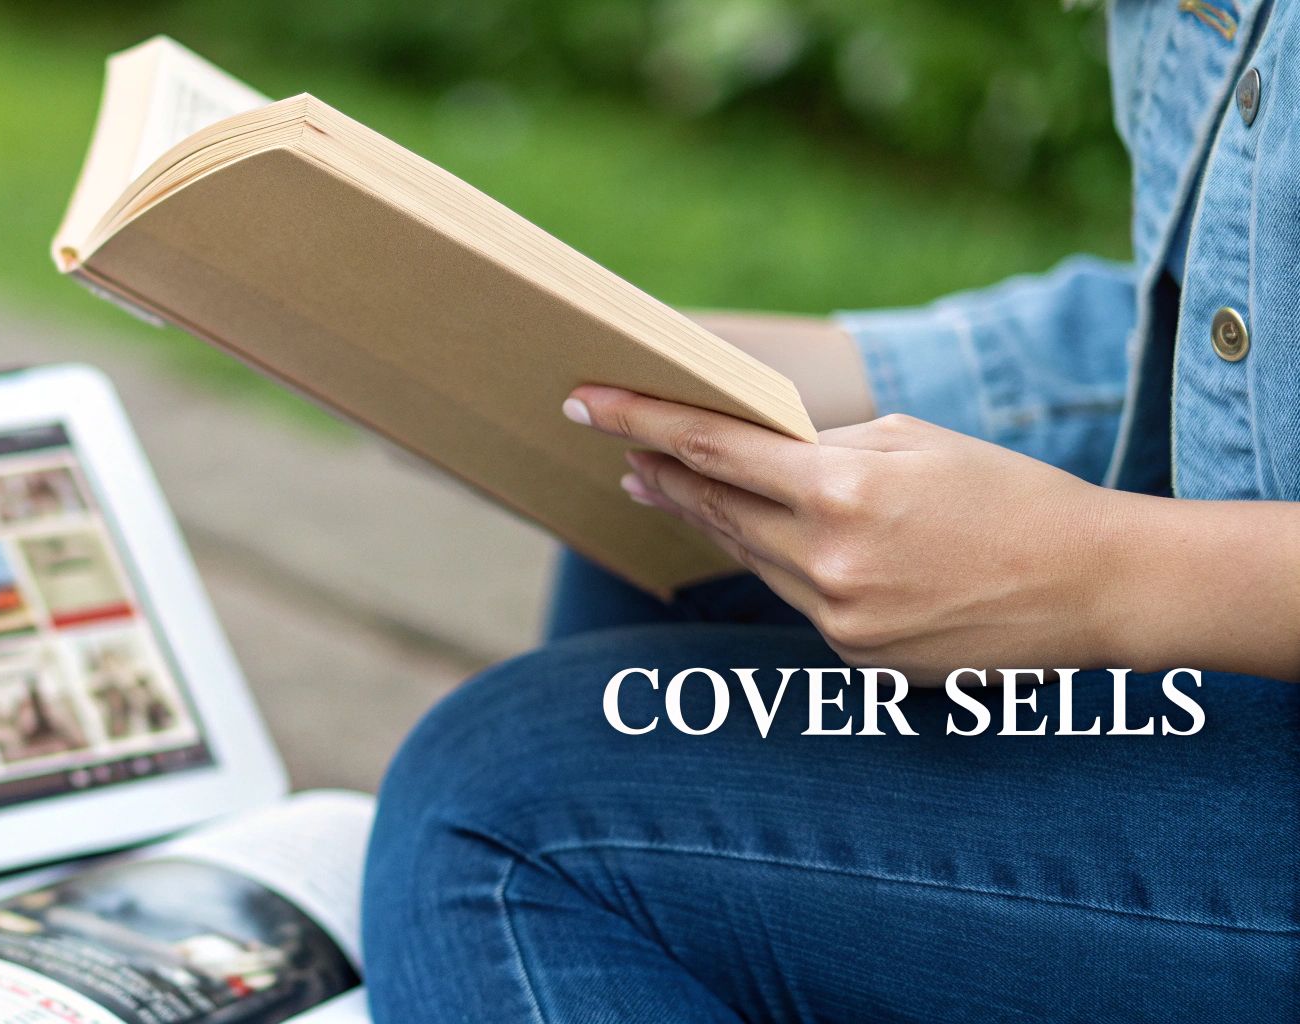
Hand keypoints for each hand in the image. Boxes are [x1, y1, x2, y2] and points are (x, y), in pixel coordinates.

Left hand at [564, 386, 1134, 677]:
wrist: (1095, 586)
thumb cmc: (1009, 493)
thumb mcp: (914, 441)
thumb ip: (826, 448)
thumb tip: (755, 453)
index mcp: (843, 489)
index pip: (711, 450)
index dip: (639, 422)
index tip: (583, 401)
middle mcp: (829, 560)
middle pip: (715, 510)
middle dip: (662, 477)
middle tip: (620, 451)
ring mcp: (839, 618)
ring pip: (751, 558)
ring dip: (712, 521)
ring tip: (669, 488)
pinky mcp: (856, 657)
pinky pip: (796, 599)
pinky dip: (780, 565)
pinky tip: (771, 542)